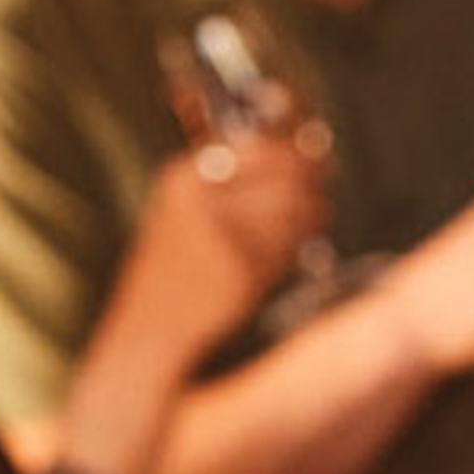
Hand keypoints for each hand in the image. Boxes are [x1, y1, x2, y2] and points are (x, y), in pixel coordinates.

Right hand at [118, 128, 324, 351]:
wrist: (151, 325)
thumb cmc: (175, 268)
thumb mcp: (185, 211)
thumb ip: (231, 183)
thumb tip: (298, 158)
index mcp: (184, 179)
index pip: (257, 149)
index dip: (293, 153)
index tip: (311, 158)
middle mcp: (202, 201)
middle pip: (284, 177)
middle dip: (312, 183)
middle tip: (322, 190)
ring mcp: (222, 236)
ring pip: (293, 213)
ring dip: (312, 215)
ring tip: (315, 217)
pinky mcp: (241, 269)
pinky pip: (287, 250)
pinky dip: (294, 251)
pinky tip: (290, 253)